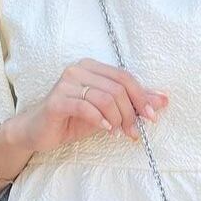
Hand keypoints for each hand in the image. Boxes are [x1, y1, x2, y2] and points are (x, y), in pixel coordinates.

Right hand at [16, 58, 169, 153]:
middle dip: (131, 112)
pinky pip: (86, 107)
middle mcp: (78, 69)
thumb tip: (163, 100)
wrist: (38, 131)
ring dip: (118, 119)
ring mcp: (66, 83)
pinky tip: (106, 130)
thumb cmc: (73, 119)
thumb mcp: (108, 112)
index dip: (142, 97)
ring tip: (120, 133)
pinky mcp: (57, 100)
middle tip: (134, 131)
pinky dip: (100, 120)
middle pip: (117, 88)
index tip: (152, 117)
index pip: (125, 77)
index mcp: (92, 67)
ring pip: (105, 98)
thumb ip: (132, 104)